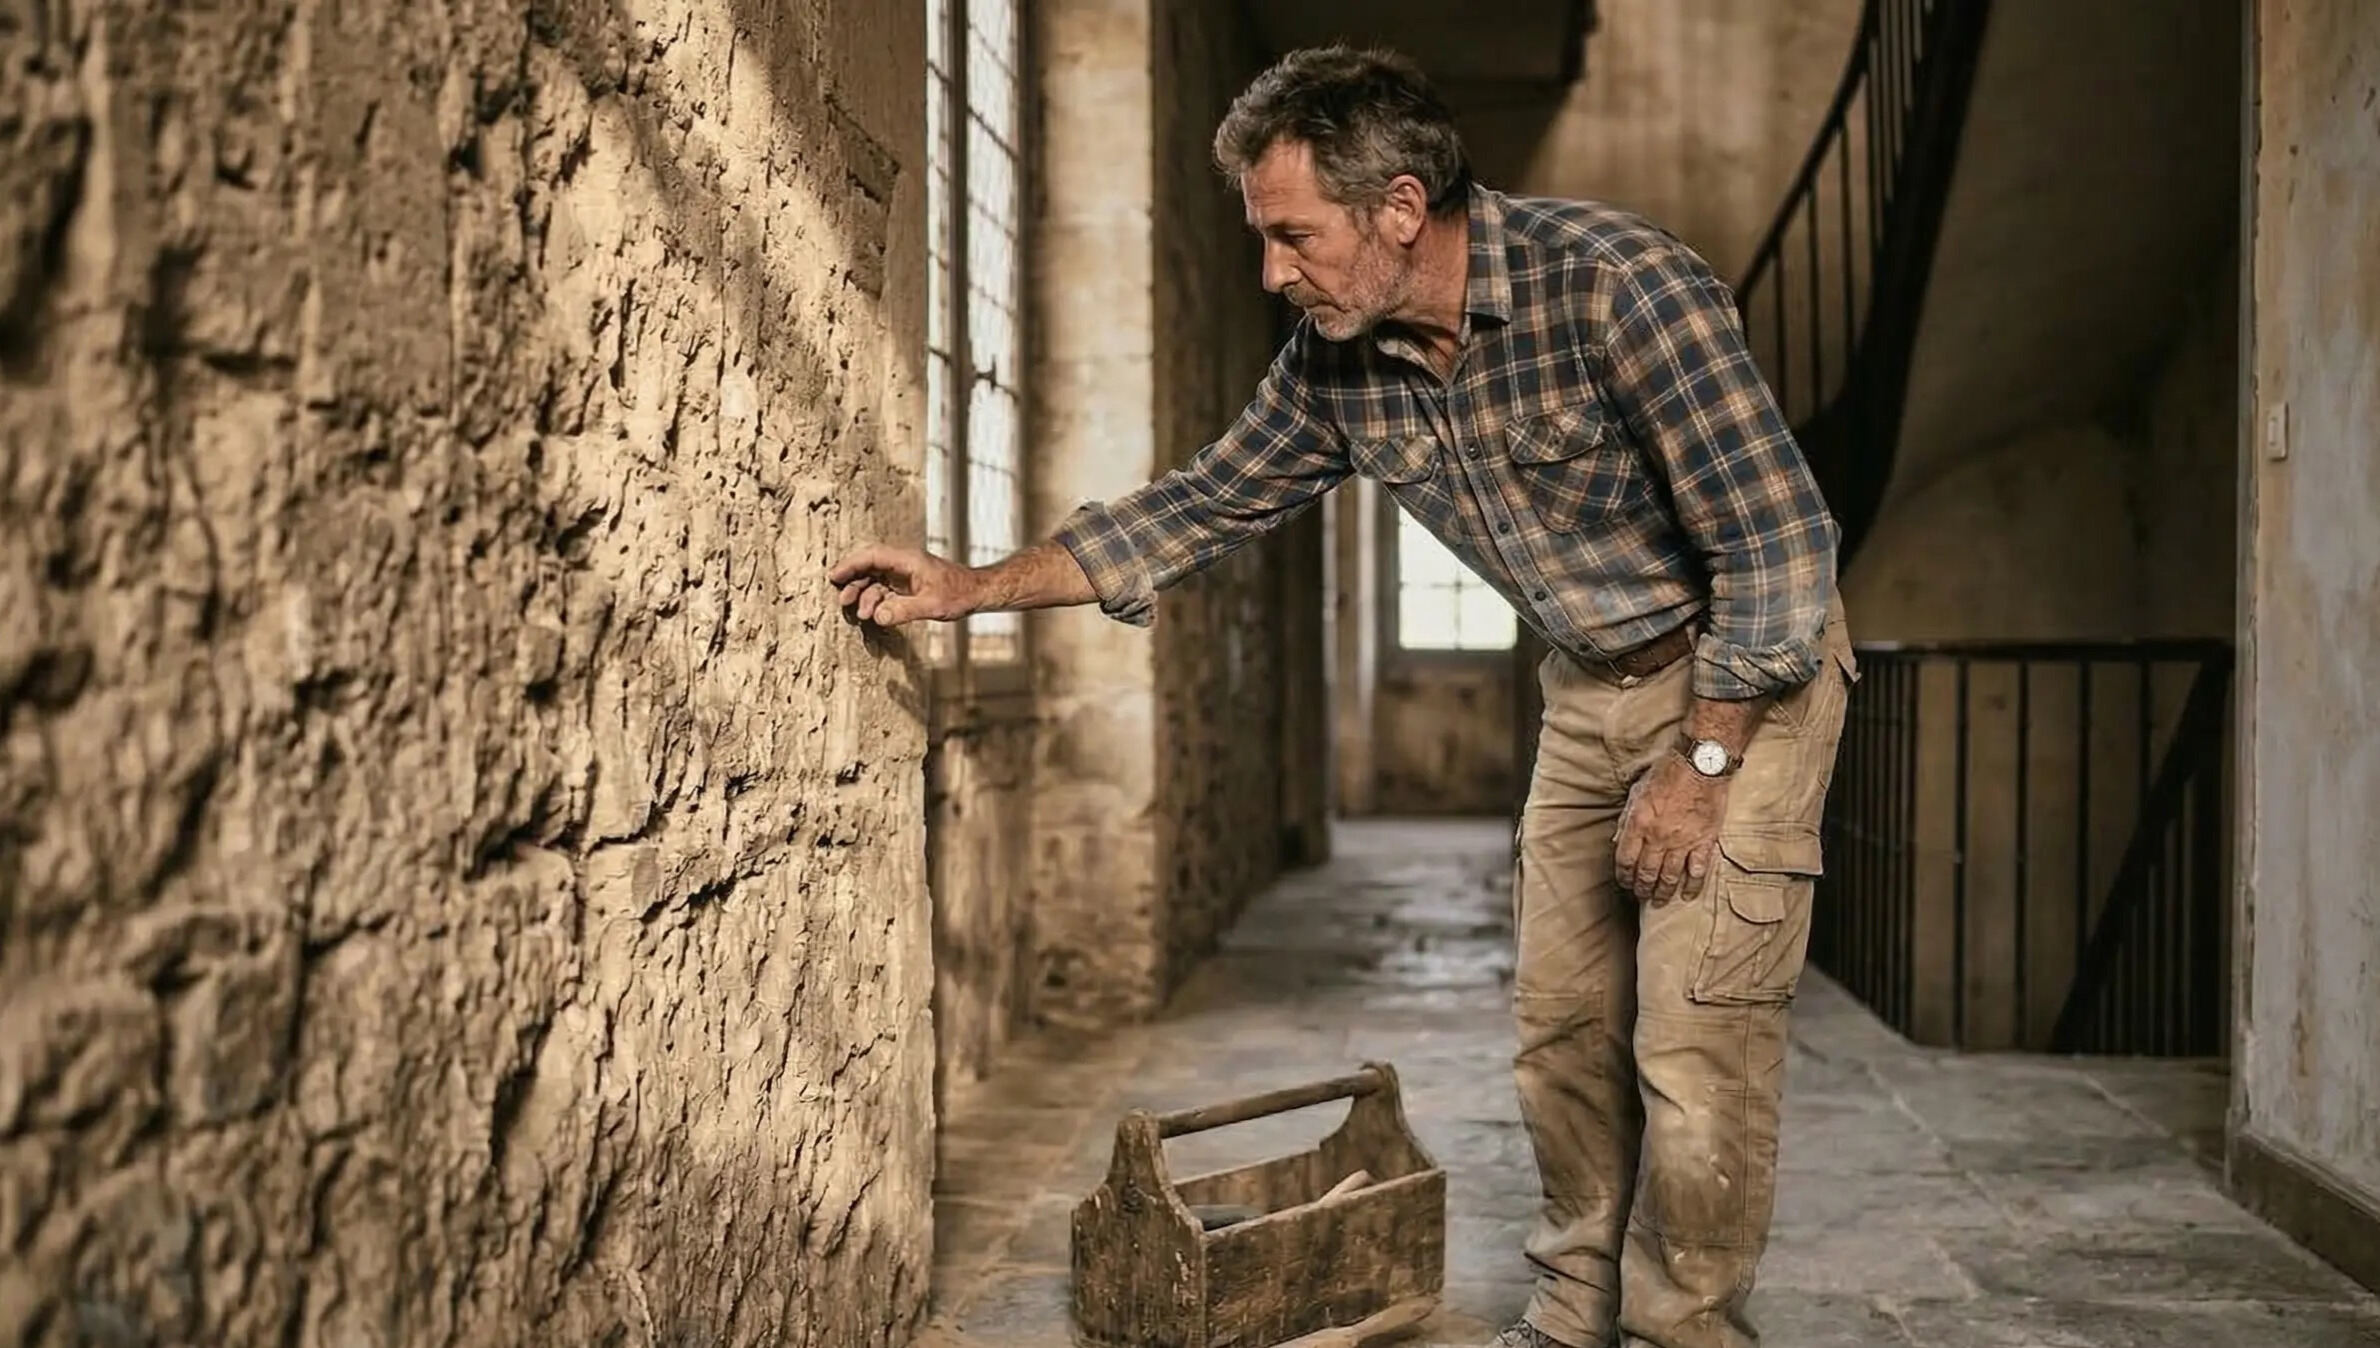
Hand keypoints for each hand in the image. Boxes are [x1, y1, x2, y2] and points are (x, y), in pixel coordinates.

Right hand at [828, 544, 979, 626]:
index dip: (851, 565)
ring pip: (874, 579)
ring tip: (858, 613)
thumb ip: (904, 611)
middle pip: (869, 566)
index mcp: (907, 560)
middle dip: (853, 581)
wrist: (976, 593)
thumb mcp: (932, 605)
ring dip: (864, 595)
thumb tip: (877, 616)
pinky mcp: (906, 585)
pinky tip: (872, 614)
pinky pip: (883, 589)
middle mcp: (903, 563)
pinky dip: (875, 601)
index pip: (872, 556)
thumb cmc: (959, 594)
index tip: (835, 576)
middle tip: (842, 599)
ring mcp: (903, 573)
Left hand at [1613, 751, 1729, 903]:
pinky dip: (1692, 886)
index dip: (1623, 876)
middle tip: (1641, 896)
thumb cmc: (1667, 773)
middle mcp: (1658, 837)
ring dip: (1663, 893)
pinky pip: (1697, 871)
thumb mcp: (1636, 792)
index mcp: (1638, 824)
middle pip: (1646, 873)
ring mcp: (1682, 841)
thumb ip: (1626, 819)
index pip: (1625, 860)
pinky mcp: (1704, 841)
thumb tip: (1617, 841)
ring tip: (1659, 901)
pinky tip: (1688, 895)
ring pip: (1669, 877)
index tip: (1624, 883)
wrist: (1700, 764)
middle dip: (1641, 889)